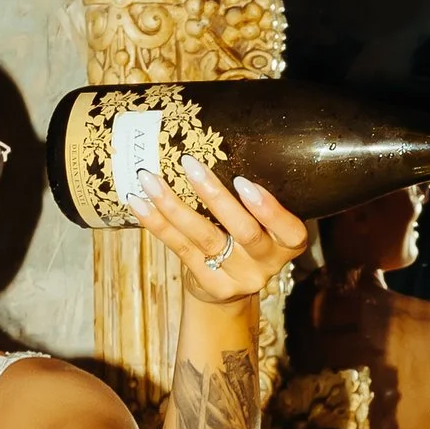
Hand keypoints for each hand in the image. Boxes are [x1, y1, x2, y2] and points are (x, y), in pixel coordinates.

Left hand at [129, 159, 306, 303]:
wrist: (229, 289)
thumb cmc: (244, 239)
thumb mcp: (261, 221)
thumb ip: (249, 196)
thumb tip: (215, 139)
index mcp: (288, 244)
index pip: (290, 230)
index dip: (269, 209)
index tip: (242, 181)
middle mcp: (268, 264)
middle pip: (245, 232)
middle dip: (215, 196)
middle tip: (190, 164)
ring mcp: (239, 278)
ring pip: (206, 239)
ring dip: (175, 206)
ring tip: (150, 179)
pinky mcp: (211, 285)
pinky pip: (181, 249)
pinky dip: (157, 224)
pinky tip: (139, 203)